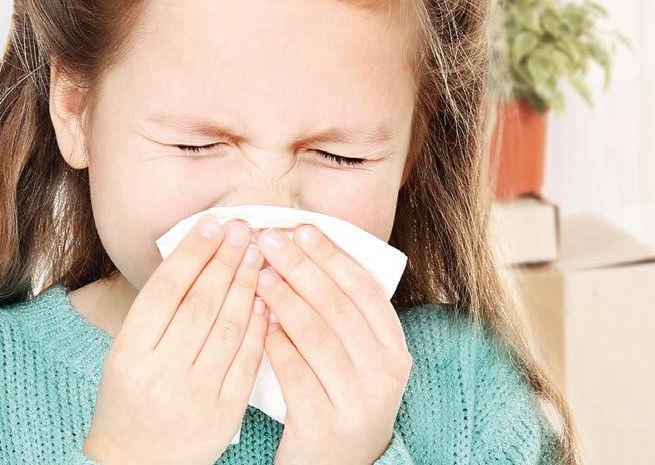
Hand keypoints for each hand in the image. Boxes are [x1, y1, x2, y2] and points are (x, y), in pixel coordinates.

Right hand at [82, 217, 268, 464]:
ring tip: (257, 254)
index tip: (213, 223)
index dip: (193, 252)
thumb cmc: (132, 395)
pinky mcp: (224, 414)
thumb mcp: (129, 350)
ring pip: (228, 326)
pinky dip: (258, 325)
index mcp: (129, 353)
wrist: (136, 463)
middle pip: (201, 303)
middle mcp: (160, 373)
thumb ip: (160, 308)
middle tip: (243, 229)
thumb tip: (201, 251)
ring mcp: (194, 395)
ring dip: (246, 284)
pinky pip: (247, 359)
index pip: (166, 290)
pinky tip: (265, 297)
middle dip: (225, 260)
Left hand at [254, 224, 412, 464]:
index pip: (364, 288)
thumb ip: (342, 312)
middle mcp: (384, 372)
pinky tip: (259, 321)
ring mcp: (357, 401)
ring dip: (285, 299)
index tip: (302, 228)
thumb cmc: (340, 395)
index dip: (331, 254)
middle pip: (338, 305)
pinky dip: (275, 342)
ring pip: (317, 335)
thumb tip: (304, 249)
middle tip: (270, 240)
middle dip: (301, 267)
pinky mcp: (324, 426)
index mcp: (395, 347)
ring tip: (260, 274)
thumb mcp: (359, 356)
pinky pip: (295, 372)